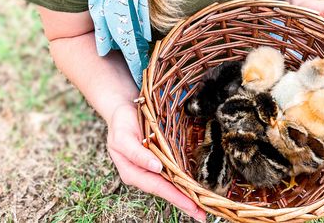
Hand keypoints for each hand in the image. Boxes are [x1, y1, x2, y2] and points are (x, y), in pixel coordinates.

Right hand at [107, 103, 205, 221]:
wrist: (121, 111)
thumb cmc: (121, 124)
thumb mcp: (123, 138)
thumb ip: (137, 154)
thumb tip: (156, 168)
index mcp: (132, 172)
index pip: (156, 186)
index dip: (174, 195)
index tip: (190, 203)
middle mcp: (143, 174)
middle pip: (165, 191)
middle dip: (183, 202)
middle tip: (202, 215)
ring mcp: (150, 168)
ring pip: (169, 184)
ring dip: (185, 196)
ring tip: (201, 207)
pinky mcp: (157, 160)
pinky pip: (171, 173)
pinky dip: (182, 182)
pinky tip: (193, 188)